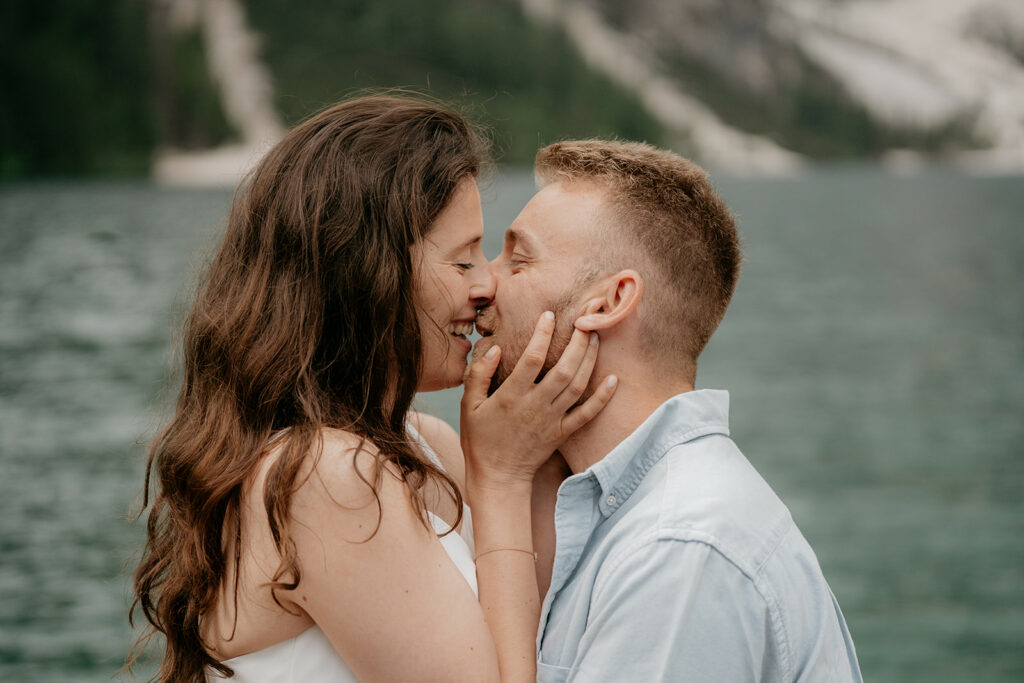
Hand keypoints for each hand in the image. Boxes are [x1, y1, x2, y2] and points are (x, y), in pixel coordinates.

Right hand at [460, 311, 617, 496]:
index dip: (543, 334)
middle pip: (563, 369)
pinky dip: (603, 397)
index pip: (532, 358)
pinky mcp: (562, 433)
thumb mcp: (468, 405)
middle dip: (577, 342)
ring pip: (577, 386)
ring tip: (595, 338)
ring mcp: (552, 420)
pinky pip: (587, 414)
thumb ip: (479, 374)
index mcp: (511, 395)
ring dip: (589, 360)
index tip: (549, 315)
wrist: (498, 476)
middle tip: (585, 320)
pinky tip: (613, 379)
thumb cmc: (480, 438)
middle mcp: (535, 405)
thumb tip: (496, 348)